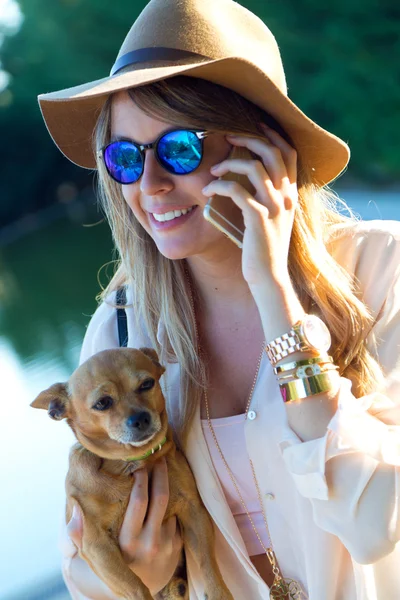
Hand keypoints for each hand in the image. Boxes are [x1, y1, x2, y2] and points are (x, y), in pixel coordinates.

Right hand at [66, 457, 182, 595]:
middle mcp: (148, 543)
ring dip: (165, 486)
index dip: (141, 478)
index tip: (138, 463)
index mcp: (127, 541)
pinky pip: (175, 516)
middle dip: (159, 473)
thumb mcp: (93, 552)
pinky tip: (162, 496)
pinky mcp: (177, 546)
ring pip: (169, 506)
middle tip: (157, 457)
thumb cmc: (112, 561)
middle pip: (160, 497)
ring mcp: (165, 545)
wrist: (138, 590)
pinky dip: (169, 505)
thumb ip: (78, 533)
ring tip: (161, 468)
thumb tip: (75, 509)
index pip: (139, 501)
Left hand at [202, 124, 297, 291]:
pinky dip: (220, 185)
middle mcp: (286, 197)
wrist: (269, 277)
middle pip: (272, 152)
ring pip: (255, 168)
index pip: (289, 153)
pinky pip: (237, 191)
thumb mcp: (272, 218)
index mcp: (291, 194)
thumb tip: (252, 177)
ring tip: (213, 170)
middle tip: (227, 137)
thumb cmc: (264, 248)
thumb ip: (269, 196)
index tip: (254, 125)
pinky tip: (208, 191)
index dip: (272, 134)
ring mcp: (274, 208)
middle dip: (248, 138)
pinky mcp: (258, 220)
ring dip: (230, 163)